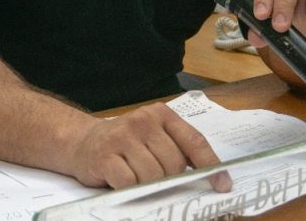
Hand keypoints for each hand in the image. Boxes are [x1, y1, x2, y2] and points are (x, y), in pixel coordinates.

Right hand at [68, 102, 229, 190]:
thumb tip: (208, 176)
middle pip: (174, 163)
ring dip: (149, 186)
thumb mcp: (153, 137)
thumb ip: (177, 149)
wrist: (83, 142)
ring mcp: (123, 137)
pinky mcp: (105, 156)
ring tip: (137, 179)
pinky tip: (124, 183)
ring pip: (153, 176)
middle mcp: (143, 121)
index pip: (194, 141)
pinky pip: (130, 183)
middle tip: (157, 180)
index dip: (211, 165)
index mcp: (161, 114)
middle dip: (170, 179)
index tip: (222, 185)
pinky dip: (131, 191)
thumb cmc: (126, 144)